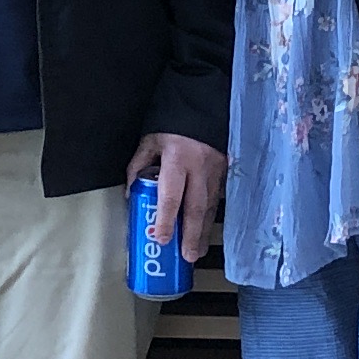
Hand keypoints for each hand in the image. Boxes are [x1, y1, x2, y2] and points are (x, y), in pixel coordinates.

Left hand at [129, 131, 222, 258]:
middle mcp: (199, 167)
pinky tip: (206, 230)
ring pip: (210, 206)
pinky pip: (218, 198)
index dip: (166, 220)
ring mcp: (216, 170)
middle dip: (191, 236)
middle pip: (196, 208)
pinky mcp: (225, 170)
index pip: (171, 196)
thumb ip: (139, 165)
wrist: (204, 102)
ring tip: (197, 251)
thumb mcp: (150, 140)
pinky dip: (211, 216)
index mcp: (177, 159)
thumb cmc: (174, 122)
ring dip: (203, 231)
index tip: (161, 239)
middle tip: (187, 257)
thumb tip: (133, 193)